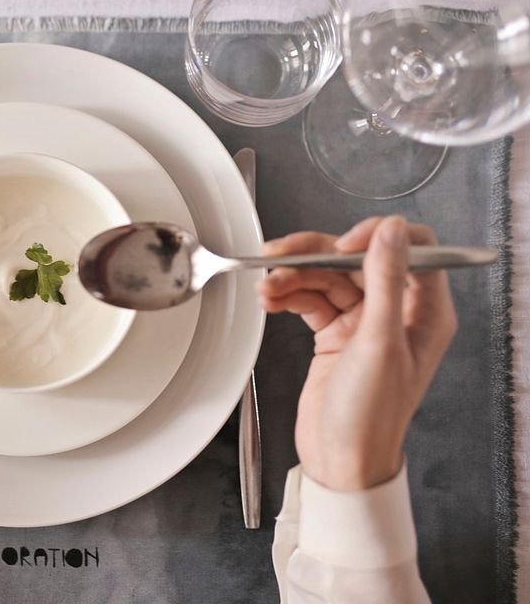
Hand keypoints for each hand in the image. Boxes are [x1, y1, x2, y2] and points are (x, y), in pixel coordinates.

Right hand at [257, 216, 456, 489]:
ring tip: (267, 287)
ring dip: (293, 277)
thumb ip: (387, 282)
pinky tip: (271, 300)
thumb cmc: (369, 417)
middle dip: (315, 256)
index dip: (372, 238)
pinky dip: (289, 295)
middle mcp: (397, 312)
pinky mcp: (335, 334)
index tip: (339, 245)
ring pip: (327, 277)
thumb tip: (394, 231)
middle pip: (356, 259)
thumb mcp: (379, 344)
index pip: (410, 249)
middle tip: (280, 256)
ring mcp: (364, 322)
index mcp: (424, 312)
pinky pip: (310, 299)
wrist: (338, 459)